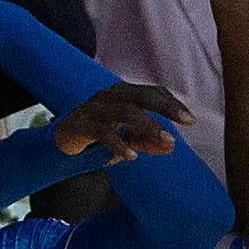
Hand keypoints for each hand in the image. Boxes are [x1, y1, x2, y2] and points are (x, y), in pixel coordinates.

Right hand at [51, 79, 188, 163]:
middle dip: (166, 107)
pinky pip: (103, 132)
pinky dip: (119, 144)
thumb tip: (172, 146)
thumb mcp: (126, 137)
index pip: (151, 92)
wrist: (58, 141)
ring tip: (166, 139)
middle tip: (187, 120)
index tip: (190, 120)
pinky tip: (132, 156)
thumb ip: (147, 140)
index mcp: (121, 94)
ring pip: (125, 111)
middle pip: (142, 96)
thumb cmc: (95, 135)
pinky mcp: (80, 125)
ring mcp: (93, 109)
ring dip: (148, 125)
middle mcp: (108, 96)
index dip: (171, 103)